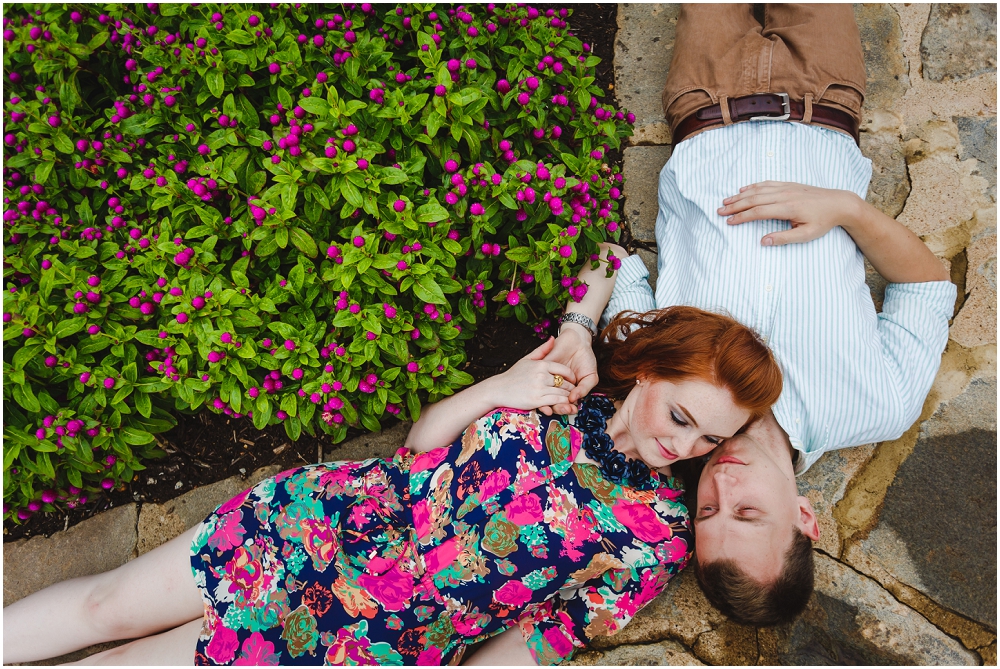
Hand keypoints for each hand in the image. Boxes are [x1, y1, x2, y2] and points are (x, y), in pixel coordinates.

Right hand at [488, 337, 577, 410]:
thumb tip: (553, 338)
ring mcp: (539, 388)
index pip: (564, 370)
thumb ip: (542, 350)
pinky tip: (563, 404)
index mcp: (541, 364)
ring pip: (562, 393)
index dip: (571, 377)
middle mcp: (541, 375)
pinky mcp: (536, 400)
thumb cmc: (513, 375)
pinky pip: (555, 401)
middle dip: (571, 388)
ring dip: (568, 397)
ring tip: (570, 399)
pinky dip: (562, 403)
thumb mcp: (527, 359)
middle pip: (565, 383)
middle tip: (574, 391)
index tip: (572, 380)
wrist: (498, 389)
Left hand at [538, 324, 597, 415]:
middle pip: (554, 402)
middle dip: (560, 407)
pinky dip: (543, 388)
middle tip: (567, 409)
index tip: (571, 410)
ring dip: (552, 401)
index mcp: (567, 391)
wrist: (578, 341)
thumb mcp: (590, 376)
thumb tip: (574, 399)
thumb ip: (584, 389)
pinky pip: (540, 380)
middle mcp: (556, 387)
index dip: (567, 409)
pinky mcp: (543, 369)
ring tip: (560, 402)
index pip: (564, 403)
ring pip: (545, 394)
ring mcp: (549, 379)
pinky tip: (550, 391)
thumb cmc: (586, 360)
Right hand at [718, 181, 862, 245]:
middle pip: (753, 199)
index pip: (758, 212)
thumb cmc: (824, 221)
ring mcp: (786, 187)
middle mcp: (784, 195)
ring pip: (757, 190)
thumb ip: (784, 238)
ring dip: (740, 196)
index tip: (729, 222)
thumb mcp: (806, 235)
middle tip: (719, 211)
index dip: (741, 217)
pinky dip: (752, 186)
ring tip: (726, 201)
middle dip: (734, 205)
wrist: (839, 203)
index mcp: (788, 208)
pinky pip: (766, 183)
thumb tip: (763, 241)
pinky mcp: (788, 184)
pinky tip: (743, 189)